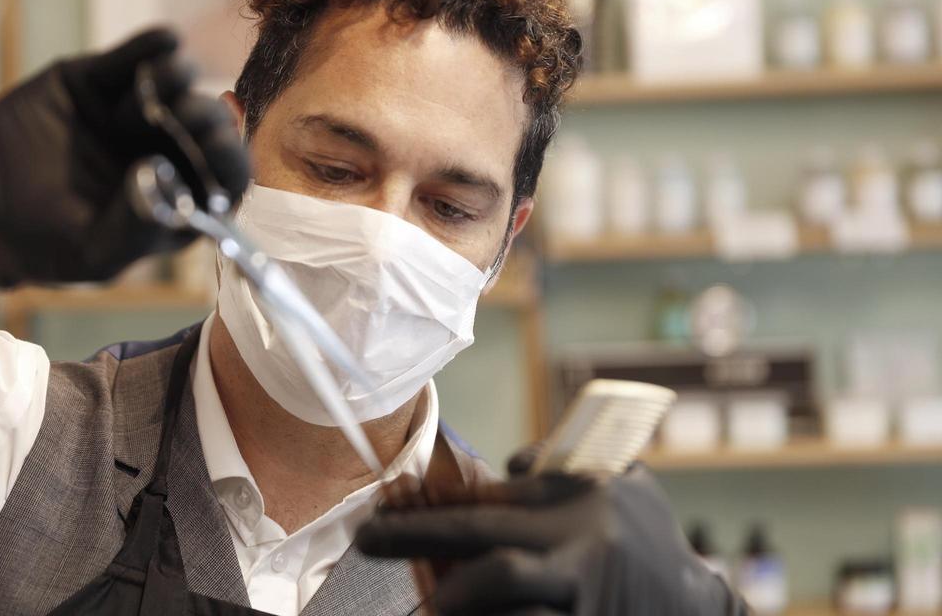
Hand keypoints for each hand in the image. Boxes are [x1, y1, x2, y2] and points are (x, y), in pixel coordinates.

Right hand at [0, 28, 248, 285]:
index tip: (220, 147)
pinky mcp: (100, 80)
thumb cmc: (40, 242)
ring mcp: (135, 114)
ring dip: (180, 82)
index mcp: (177, 199)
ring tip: (161, 91)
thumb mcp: (92, 251)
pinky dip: (153, 47)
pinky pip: (136, 56)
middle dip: (206, 119)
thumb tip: (169, 185)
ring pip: (178, 86)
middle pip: (208, 126)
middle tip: (189, 119)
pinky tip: (164, 45)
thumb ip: (137, 226)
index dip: (230, 161)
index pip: (225, 179)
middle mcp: (166, 153)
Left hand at [357, 455, 748, 615]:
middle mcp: (580, 553)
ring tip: (419, 603)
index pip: (493, 500)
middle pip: (489, 554)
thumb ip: (560, 464)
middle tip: (368, 541)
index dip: (429, 506)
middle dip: (418, 543)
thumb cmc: (644, 535)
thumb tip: (502, 467)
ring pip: (503, 604)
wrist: (697, 604)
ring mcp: (584, 602)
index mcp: (579, 503)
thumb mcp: (618, 482)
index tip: (383, 507)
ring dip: (453, 604)